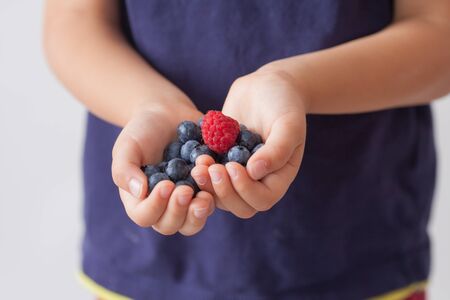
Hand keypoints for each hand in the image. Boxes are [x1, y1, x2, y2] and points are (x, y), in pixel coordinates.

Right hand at [111, 102, 214, 235]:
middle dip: (179, 212)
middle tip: (186, 190)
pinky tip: (216, 171)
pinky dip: (217, 191)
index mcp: (140, 199)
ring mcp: (187, 200)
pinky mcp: (207, 189)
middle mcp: (163, 205)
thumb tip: (139, 192)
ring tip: (204, 193)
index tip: (166, 184)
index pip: (145, 216)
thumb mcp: (127, 146)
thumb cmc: (142, 131)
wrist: (167, 114)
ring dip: (199, 211)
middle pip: (171, 225)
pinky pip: (215, 201)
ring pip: (194, 222)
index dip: (156, 206)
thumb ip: (125, 170)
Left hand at [192, 69, 306, 217]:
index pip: (262, 199)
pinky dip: (200, 171)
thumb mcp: (288, 124)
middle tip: (210, 168)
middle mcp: (258, 180)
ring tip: (199, 163)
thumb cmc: (283, 103)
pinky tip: (194, 155)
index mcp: (278, 177)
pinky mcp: (221, 161)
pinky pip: (208, 176)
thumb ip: (277, 150)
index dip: (245, 190)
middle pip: (239, 205)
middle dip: (222, 190)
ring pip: (220, 195)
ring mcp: (237, 173)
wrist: (266, 85)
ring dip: (207, 184)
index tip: (232, 166)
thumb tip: (255, 172)